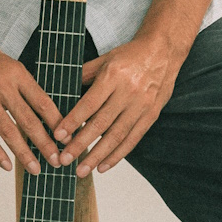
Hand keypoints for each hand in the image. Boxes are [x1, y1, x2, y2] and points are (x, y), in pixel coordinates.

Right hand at [0, 26, 62, 174]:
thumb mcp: (8, 63)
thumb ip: (23, 85)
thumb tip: (44, 110)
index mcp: (17, 73)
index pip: (43, 102)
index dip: (57, 122)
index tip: (68, 138)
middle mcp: (2, 86)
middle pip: (29, 121)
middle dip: (46, 144)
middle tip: (58, 161)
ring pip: (9, 131)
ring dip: (24, 153)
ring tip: (36, 169)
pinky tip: (7, 165)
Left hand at [55, 34, 179, 175]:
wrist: (163, 52)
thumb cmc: (130, 56)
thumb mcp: (104, 59)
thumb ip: (83, 76)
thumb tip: (62, 92)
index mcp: (113, 76)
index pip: (89, 104)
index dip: (73, 121)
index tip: (59, 136)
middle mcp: (128, 92)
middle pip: (101, 124)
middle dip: (81, 145)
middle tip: (64, 160)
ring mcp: (142, 106)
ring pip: (117, 136)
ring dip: (97, 156)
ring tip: (81, 170)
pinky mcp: (151, 115)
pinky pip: (132, 139)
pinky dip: (117, 155)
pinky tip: (103, 166)